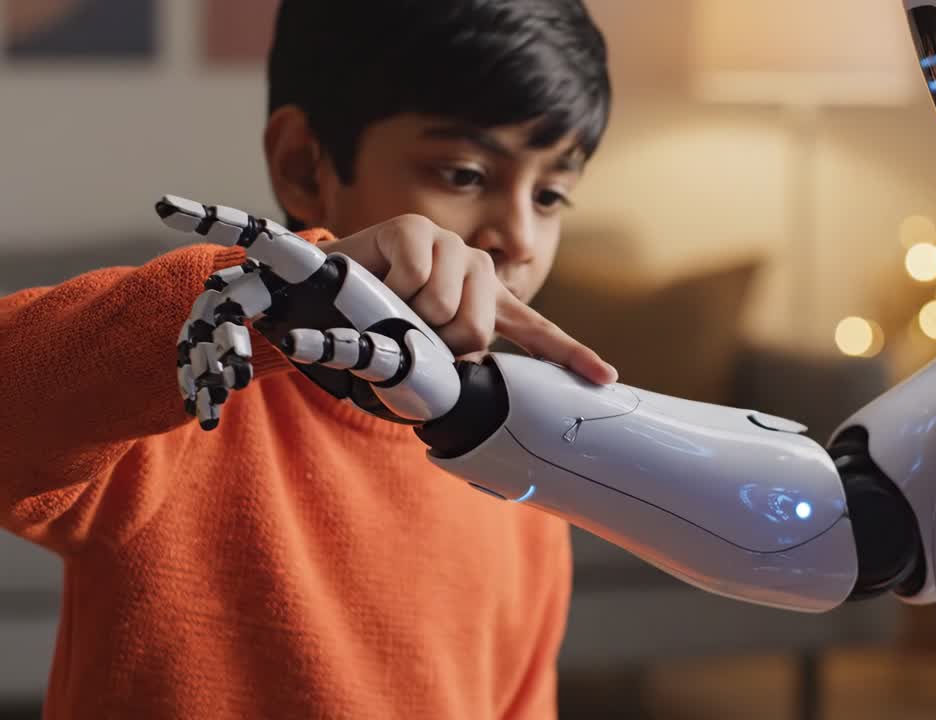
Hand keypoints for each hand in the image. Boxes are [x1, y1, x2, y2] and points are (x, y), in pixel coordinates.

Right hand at [317, 215, 616, 384]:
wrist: (319, 295)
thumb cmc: (375, 325)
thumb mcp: (421, 350)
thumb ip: (455, 363)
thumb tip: (475, 384)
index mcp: (487, 302)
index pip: (538, 332)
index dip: (572, 355)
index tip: (605, 379)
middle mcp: (477, 269)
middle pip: (478, 328)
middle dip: (438, 342)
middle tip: (410, 331)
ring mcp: (448, 245)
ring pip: (444, 307)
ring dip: (407, 318)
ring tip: (389, 306)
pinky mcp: (414, 229)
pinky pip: (414, 281)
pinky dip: (388, 292)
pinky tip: (378, 281)